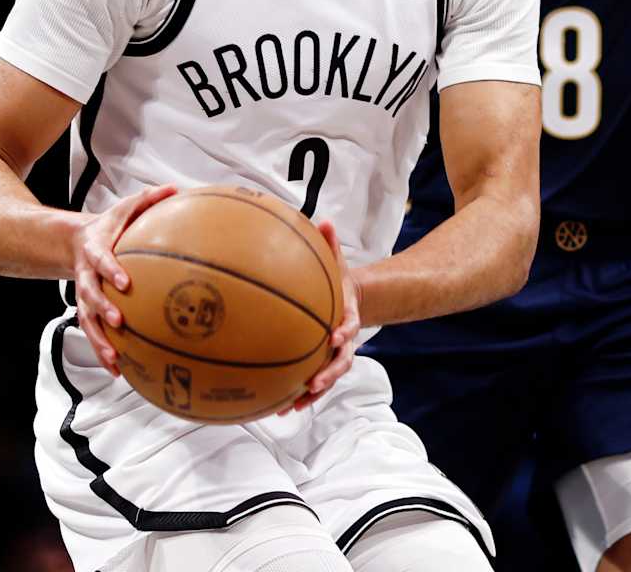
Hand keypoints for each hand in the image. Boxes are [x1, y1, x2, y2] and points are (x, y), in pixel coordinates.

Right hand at [70, 184, 176, 373]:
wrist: (75, 241)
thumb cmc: (110, 225)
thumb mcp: (126, 208)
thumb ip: (149, 199)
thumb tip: (177, 189)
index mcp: (95, 250)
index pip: (101, 261)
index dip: (110, 271)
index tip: (124, 282)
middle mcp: (85, 275)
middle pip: (88, 296)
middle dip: (102, 311)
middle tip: (119, 323)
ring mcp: (83, 295)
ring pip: (86, 322)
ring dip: (99, 342)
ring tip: (115, 360)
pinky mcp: (87, 310)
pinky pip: (93, 333)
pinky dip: (103, 352)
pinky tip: (119, 370)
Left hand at [279, 219, 361, 413]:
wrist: (348, 302)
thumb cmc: (337, 282)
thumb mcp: (337, 263)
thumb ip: (331, 246)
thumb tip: (324, 221)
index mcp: (348, 317)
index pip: (351, 326)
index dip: (345, 333)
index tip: (335, 337)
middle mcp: (344, 341)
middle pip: (342, 362)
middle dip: (329, 374)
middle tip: (314, 381)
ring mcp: (334, 357)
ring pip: (328, 379)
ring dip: (313, 394)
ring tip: (294, 405)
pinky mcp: (321, 366)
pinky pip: (312, 385)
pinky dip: (299, 397)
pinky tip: (280, 408)